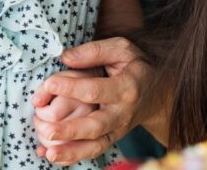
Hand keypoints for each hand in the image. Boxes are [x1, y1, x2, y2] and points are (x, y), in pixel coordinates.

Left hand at [31, 38, 148, 164]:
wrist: (159, 93)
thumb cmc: (135, 66)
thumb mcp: (122, 49)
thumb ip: (95, 51)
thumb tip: (66, 58)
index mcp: (126, 88)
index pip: (95, 90)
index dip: (71, 87)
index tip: (49, 84)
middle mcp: (123, 113)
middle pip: (96, 126)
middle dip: (71, 130)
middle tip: (47, 130)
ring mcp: (118, 129)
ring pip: (95, 146)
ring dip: (71, 151)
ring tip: (50, 153)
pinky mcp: (112, 139)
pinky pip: (93, 152)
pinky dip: (73, 156)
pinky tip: (51, 156)